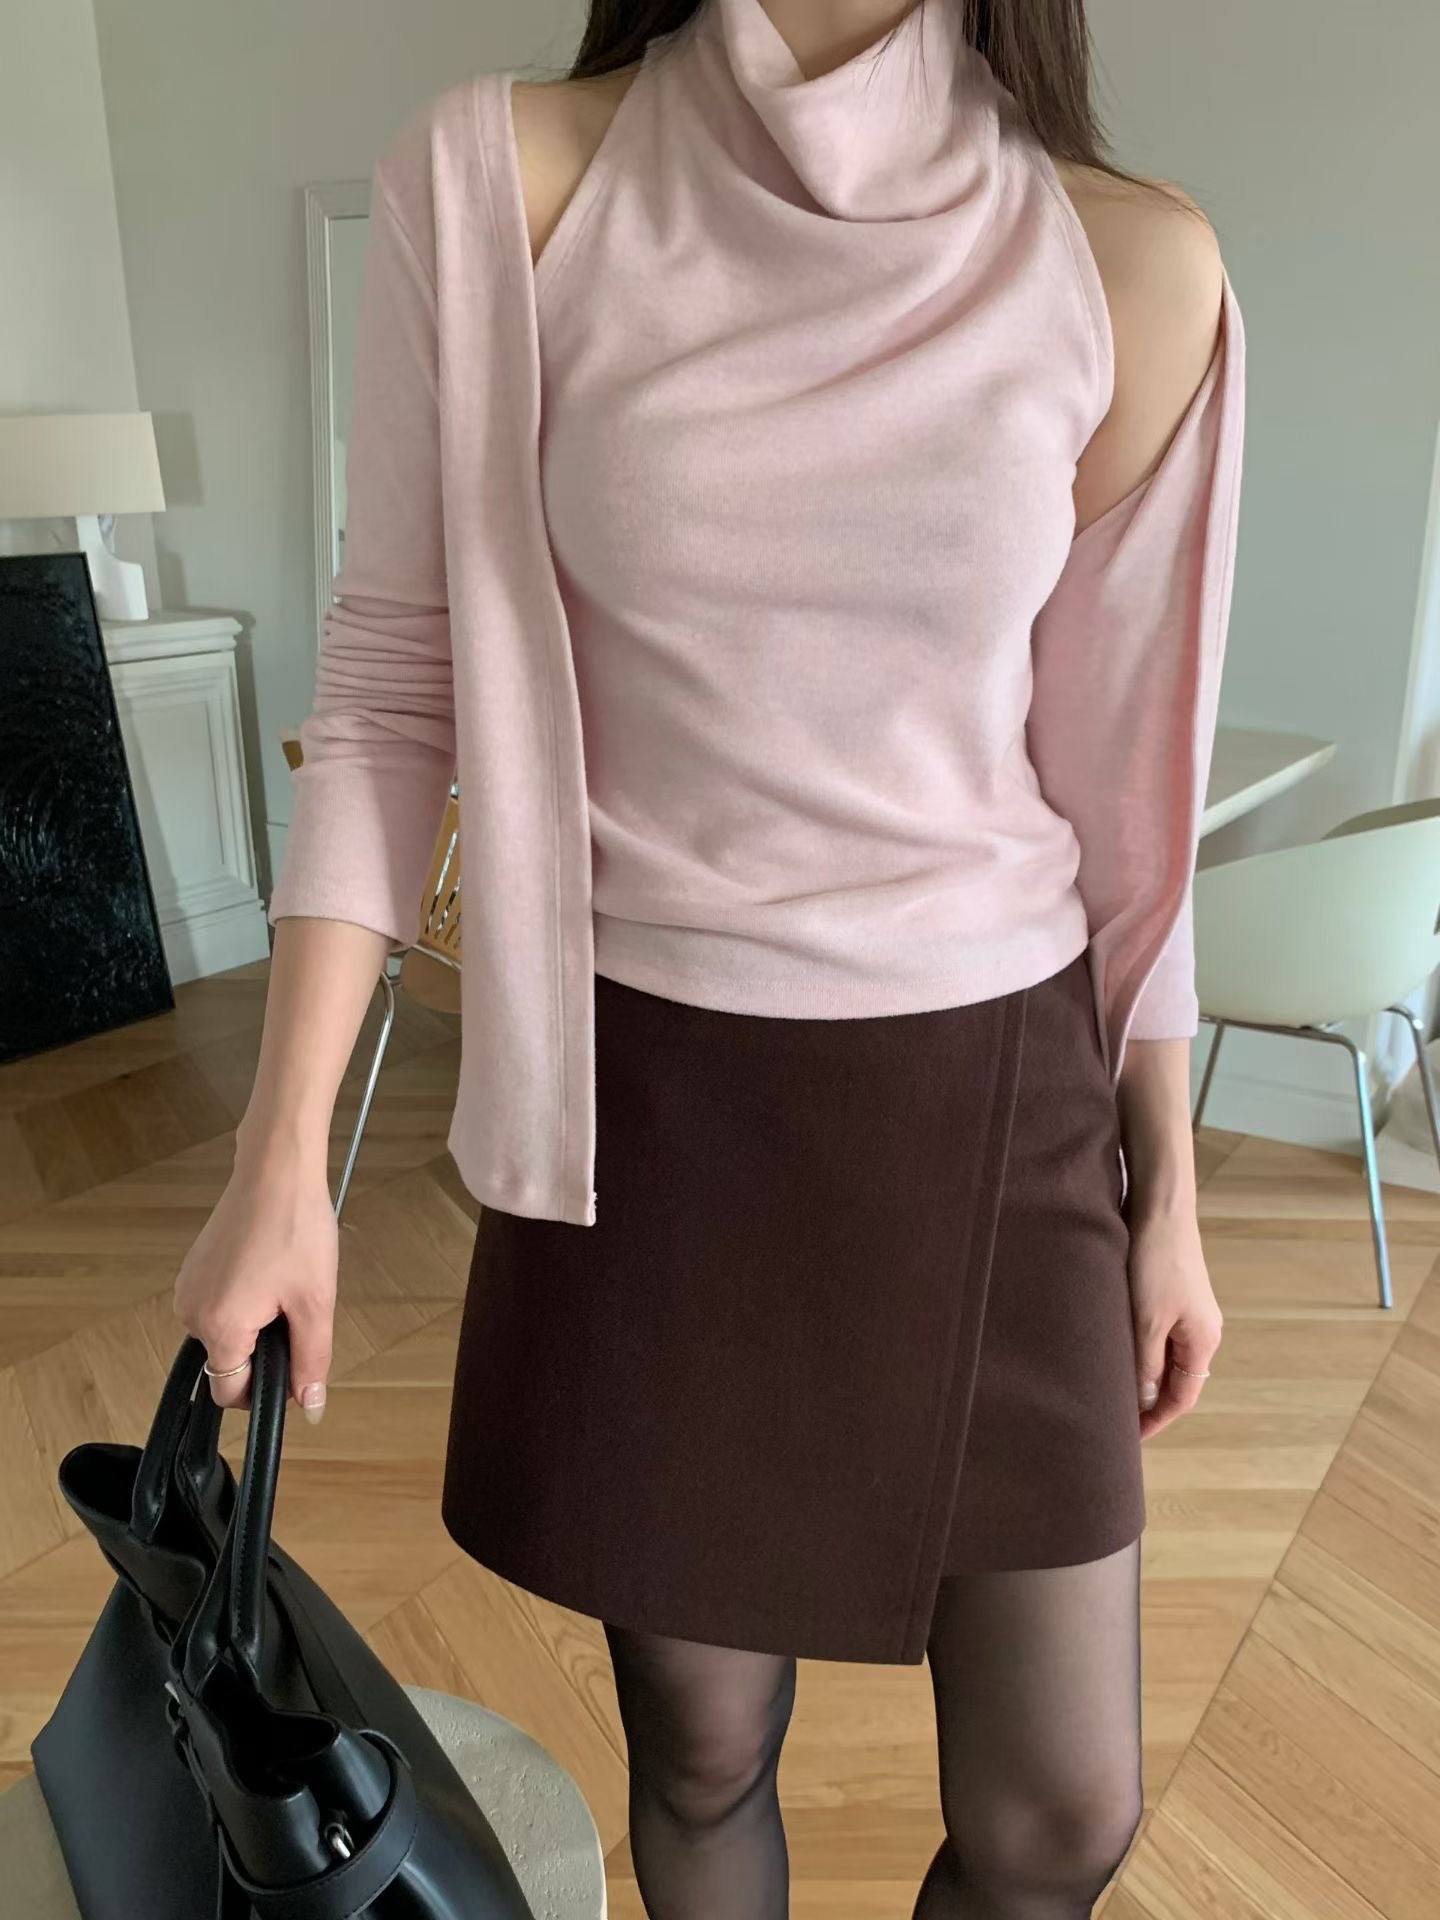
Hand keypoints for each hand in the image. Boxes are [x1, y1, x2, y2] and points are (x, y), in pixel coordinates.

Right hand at [173, 1149, 338, 1420]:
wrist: (275, 1170)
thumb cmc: (296, 1229)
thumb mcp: (315, 1302)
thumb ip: (311, 1361)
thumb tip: (309, 1408)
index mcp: (218, 1327)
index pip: (230, 1392)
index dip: (266, 1390)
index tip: (294, 1363)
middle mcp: (191, 1313)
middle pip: (228, 1362)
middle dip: (263, 1351)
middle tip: (296, 1310)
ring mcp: (188, 1288)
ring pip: (225, 1334)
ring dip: (255, 1325)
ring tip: (285, 1284)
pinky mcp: (193, 1269)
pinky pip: (218, 1306)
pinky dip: (244, 1302)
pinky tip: (269, 1270)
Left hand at [1127, 1202, 1221, 1439]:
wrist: (1160, 1208)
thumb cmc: (1156, 1263)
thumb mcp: (1146, 1322)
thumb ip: (1145, 1364)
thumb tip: (1144, 1402)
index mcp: (1203, 1342)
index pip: (1181, 1398)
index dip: (1155, 1420)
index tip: (1128, 1438)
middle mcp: (1201, 1330)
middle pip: (1175, 1379)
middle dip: (1148, 1401)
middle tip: (1115, 1418)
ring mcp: (1188, 1311)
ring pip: (1164, 1356)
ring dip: (1141, 1374)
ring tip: (1111, 1388)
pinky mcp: (1172, 1293)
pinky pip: (1157, 1334)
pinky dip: (1139, 1349)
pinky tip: (1114, 1349)